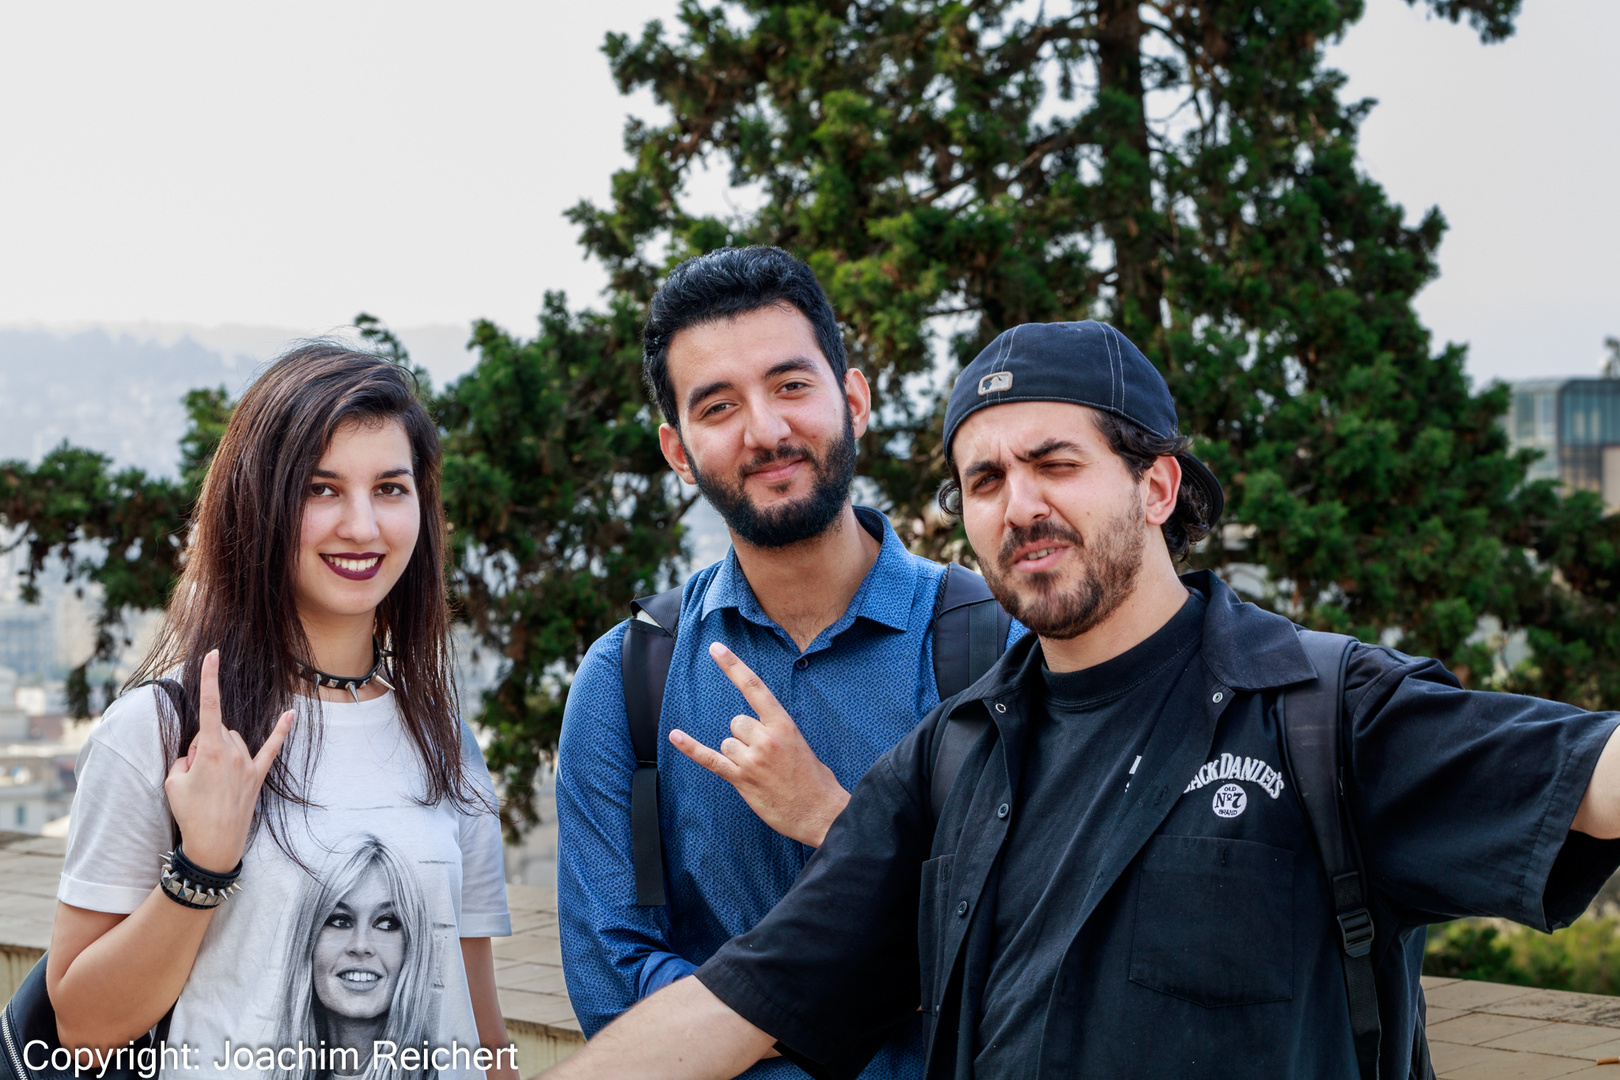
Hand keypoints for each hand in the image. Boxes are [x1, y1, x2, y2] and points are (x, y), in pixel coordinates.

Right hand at [162, 650, 292, 872]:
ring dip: (219, 752)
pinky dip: (282, 731)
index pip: (208, 706)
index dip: (209, 678)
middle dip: (203, 744)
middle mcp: (233, 752)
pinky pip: (272, 748)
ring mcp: (248, 764)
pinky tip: (292, 714)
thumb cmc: (190, 813)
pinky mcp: (258, 775)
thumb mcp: (173, 781)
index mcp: (209, 750)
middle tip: (196, 776)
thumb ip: (186, 755)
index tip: (213, 654)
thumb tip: (200, 748)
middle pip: (216, 730)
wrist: (213, 845)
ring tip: (210, 785)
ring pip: (233, 741)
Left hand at [669, 643, 850, 846]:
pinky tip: (676, 736)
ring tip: (760, 773)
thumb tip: (755, 730)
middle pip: (736, 722)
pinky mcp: (741, 779)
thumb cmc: (814, 780)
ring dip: (737, 756)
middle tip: (764, 758)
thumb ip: (776, 731)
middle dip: (744, 737)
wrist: (821, 812)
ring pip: (727, 743)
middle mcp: (766, 738)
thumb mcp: (800, 744)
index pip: (754, 687)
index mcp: (784, 724)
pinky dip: (691, 748)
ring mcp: (752, 759)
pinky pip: (710, 759)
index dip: (734, 666)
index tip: (716, 648)